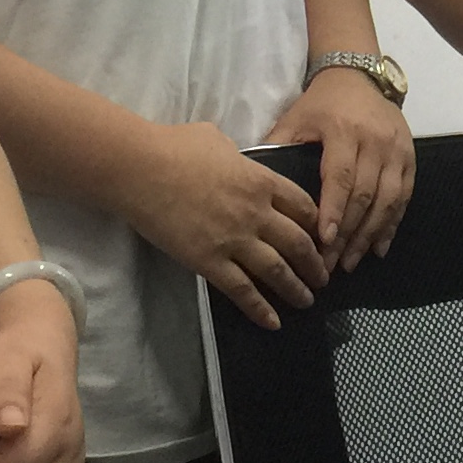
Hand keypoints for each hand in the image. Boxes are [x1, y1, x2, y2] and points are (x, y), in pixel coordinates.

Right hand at [125, 121, 327, 328]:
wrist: (139, 168)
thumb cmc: (175, 146)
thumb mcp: (219, 140)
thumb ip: (238, 158)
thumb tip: (238, 161)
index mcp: (261, 181)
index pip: (303, 207)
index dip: (317, 225)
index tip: (322, 237)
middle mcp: (256, 213)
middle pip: (298, 243)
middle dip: (315, 263)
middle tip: (323, 277)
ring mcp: (234, 240)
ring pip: (277, 271)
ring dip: (296, 288)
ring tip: (307, 301)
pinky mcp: (209, 262)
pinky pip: (242, 291)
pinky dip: (260, 309)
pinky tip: (272, 322)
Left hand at [266, 65, 415, 271]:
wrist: (358, 75)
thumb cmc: (321, 103)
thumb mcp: (295, 118)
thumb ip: (277, 147)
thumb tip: (254, 183)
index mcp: (343, 131)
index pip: (340, 178)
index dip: (334, 212)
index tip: (323, 242)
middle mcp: (375, 141)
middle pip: (364, 195)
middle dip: (348, 234)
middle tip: (331, 264)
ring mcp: (397, 150)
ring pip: (388, 200)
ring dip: (370, 235)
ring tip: (352, 262)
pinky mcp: (410, 156)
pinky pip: (404, 196)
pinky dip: (392, 224)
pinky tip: (378, 247)